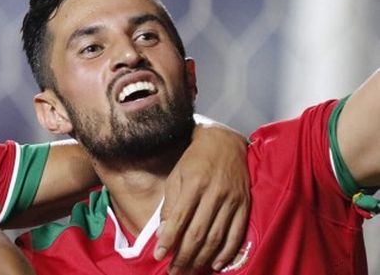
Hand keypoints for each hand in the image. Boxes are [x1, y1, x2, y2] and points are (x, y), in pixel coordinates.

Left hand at [155, 123, 249, 273]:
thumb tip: (163, 232)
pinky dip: (226, 253)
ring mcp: (232, 200)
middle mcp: (215, 193)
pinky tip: (215, 264)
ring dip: (202, 259)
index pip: (180, 219)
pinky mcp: (245, 205)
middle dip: (184, 256)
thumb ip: (171, 203)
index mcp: (194, 183)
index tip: (159, 256)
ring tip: (190, 271)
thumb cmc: (195, 159)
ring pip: (217, 237)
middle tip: (174, 271)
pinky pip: (237, 234)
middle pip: (198, 233)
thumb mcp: (176, 175)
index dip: (169, 240)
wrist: (225, 142)